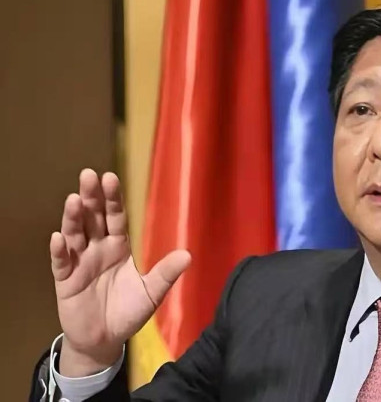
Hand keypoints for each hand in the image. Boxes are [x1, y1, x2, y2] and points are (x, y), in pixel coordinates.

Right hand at [50, 169, 190, 376]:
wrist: (106, 340)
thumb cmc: (128, 312)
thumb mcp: (152, 292)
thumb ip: (166, 273)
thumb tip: (188, 255)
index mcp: (118, 247)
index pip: (116, 217)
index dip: (113, 199)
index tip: (110, 177)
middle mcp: (98, 249)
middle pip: (93, 219)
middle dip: (91, 198)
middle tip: (88, 175)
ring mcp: (80, 263)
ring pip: (75, 235)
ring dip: (73, 218)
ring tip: (73, 200)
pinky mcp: (65, 281)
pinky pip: (61, 263)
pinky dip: (59, 250)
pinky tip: (59, 238)